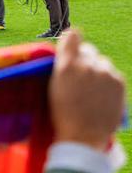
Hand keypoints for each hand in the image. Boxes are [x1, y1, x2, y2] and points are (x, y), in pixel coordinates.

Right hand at [49, 31, 125, 151]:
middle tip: (80, 77)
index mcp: (65, 66)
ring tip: (92, 90)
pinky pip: (112, 74)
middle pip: (88, 50)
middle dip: (84, 59)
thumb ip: (63, 68)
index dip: (71, 41)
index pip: (72, 36)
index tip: (70, 47)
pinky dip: (107, 81)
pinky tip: (101, 96)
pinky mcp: (119, 81)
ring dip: (97, 70)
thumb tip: (71, 57)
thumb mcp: (54, 88)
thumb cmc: (62, 115)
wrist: (84, 136)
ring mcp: (105, 72)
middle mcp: (87, 64)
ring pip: (101, 62)